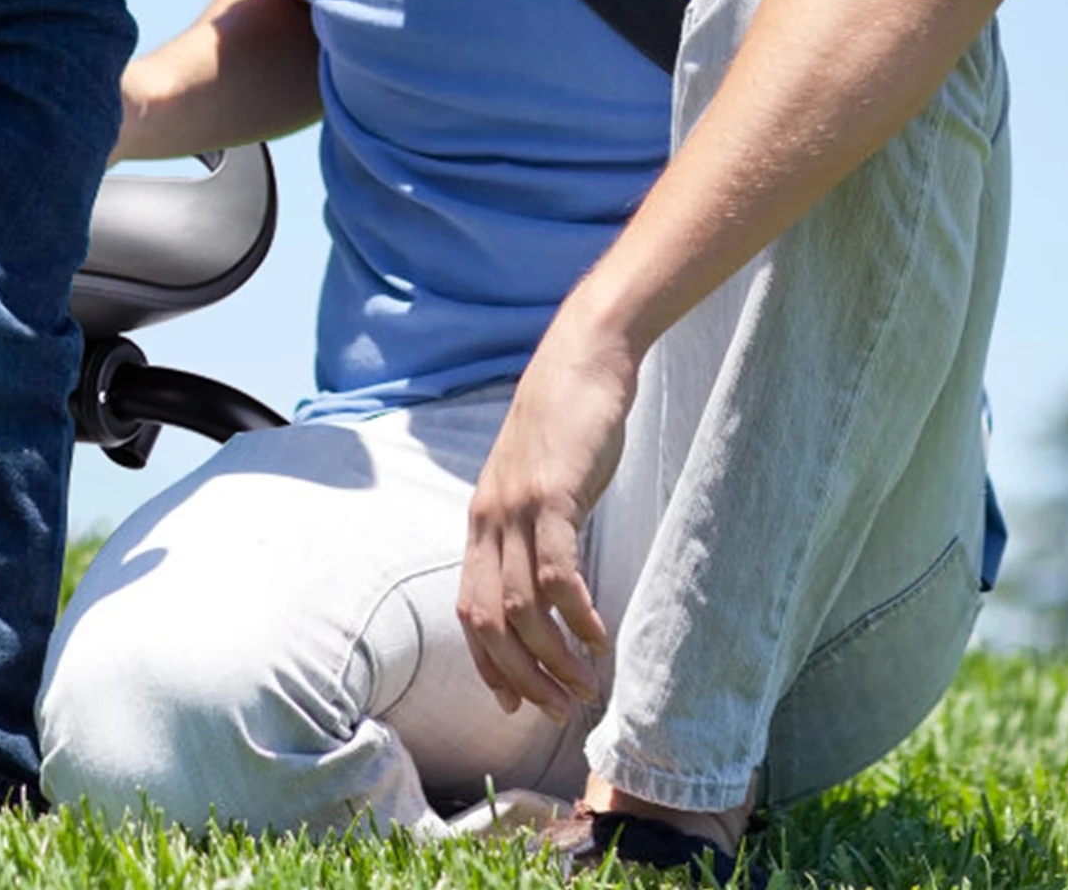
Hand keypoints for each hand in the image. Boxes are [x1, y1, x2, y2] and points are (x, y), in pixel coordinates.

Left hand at [457, 315, 637, 722]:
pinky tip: (599, 638)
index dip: (489, 663)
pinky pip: (556, 573)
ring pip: (522, 608)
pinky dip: (576, 616)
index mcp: (481, 519)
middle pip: (489, 621)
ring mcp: (516, 506)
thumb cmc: (567, 423)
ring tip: (588, 687)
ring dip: (554, 659)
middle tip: (560, 710)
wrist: (582, 358)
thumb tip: (551, 584)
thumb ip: (534, 528)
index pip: (469, 608)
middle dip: (523, 677)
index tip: (517, 702)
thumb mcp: (538, 481)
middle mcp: (488, 518)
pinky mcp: (552, 494)